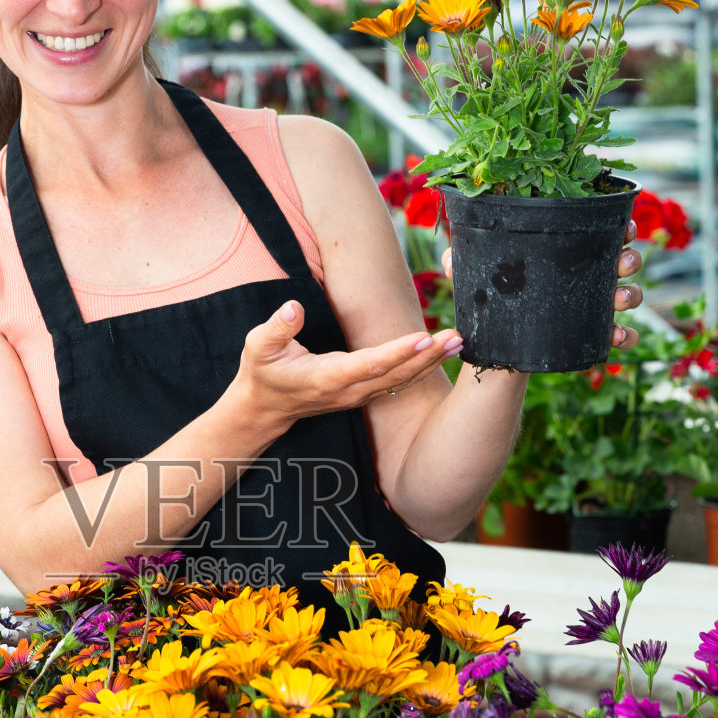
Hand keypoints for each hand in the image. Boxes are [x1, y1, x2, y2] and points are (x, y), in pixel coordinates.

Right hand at [232, 299, 461, 431]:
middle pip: (396, 374)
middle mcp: (348, 391)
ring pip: (401, 380)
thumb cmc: (262, 373)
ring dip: (432, 363)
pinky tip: (441, 354)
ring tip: (459, 343)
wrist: (265, 409)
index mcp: (326, 378)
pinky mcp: (364, 394)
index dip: (397, 352)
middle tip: (457, 337)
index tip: (424, 337)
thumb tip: (293, 308)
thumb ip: (276, 329)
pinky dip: (421, 368)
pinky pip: (398, 383)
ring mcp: (358, 396)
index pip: (369, 364)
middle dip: (428, 356)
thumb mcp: (257, 348)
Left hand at [439, 217, 644, 349]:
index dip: (620, 226)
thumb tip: (451, 261)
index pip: (600, 231)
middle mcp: (583, 275)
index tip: (625, 226)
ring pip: (626, 295)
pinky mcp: (589, 334)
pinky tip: (617, 337)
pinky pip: (617, 335)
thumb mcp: (477, 276)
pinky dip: (624, 336)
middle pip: (621, 260)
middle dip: (629, 259)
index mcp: (565, 252)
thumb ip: (461, 261)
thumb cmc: (490, 296)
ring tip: (619, 299)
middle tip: (622, 263)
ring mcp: (590, 305)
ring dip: (630, 294)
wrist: (492, 342)